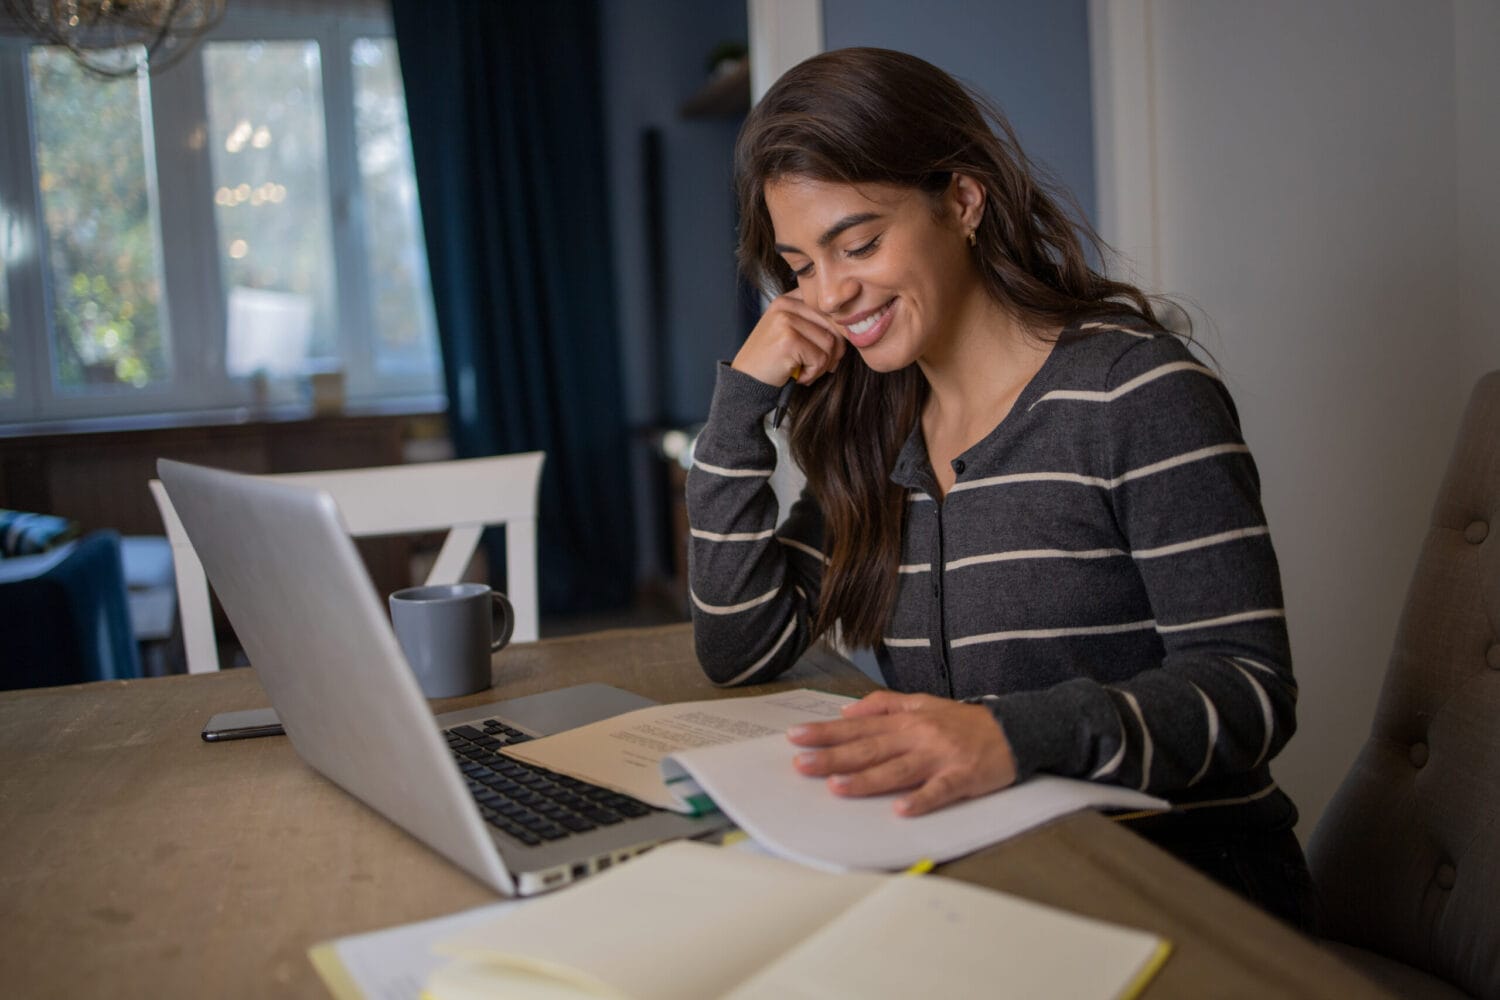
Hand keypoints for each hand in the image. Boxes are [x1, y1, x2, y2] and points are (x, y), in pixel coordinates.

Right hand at [732, 289, 846, 387]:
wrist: (746, 381)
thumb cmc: (772, 360)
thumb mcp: (791, 333)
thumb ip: (815, 324)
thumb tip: (851, 330)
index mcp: (788, 299)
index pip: (829, 308)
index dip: (836, 330)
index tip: (830, 348)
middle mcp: (786, 305)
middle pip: (834, 325)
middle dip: (833, 351)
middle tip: (819, 366)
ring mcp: (786, 321)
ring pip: (830, 344)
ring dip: (821, 365)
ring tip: (802, 370)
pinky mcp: (788, 340)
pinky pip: (820, 359)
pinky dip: (812, 374)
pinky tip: (796, 375)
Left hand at [787, 691, 1016, 815]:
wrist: (1015, 730)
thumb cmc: (964, 722)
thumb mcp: (924, 703)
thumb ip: (885, 704)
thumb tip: (848, 710)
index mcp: (906, 720)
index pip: (858, 726)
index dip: (826, 732)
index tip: (796, 737)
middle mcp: (918, 736)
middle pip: (869, 748)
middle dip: (833, 757)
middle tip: (801, 765)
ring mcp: (939, 758)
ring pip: (896, 770)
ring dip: (866, 780)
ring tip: (836, 788)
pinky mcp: (962, 778)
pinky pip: (938, 792)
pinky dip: (920, 801)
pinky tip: (900, 810)